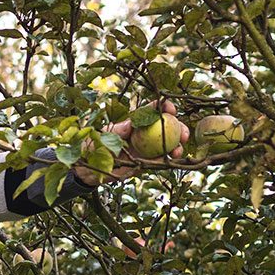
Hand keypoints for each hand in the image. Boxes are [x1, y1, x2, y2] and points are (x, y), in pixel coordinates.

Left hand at [74, 99, 189, 186]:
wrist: (91, 167)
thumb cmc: (95, 145)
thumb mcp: (104, 136)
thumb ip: (117, 131)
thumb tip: (131, 125)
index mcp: (135, 122)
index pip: (152, 111)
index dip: (163, 107)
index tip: (170, 108)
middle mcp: (145, 133)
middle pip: (167, 127)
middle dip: (179, 127)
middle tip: (184, 133)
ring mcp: (148, 147)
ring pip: (168, 143)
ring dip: (177, 145)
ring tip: (178, 150)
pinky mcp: (147, 161)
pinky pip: (161, 159)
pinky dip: (168, 159)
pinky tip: (172, 160)